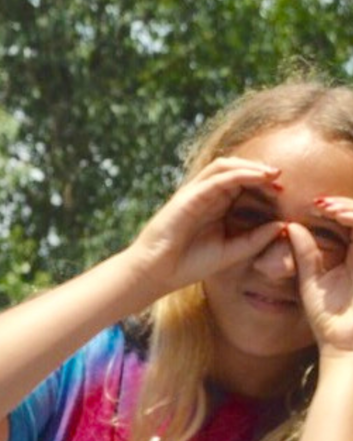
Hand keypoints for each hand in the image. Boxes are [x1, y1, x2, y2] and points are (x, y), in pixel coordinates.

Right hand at [123, 155, 287, 302]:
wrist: (157, 273)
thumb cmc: (189, 265)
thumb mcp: (232, 252)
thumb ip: (256, 239)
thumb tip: (284, 225)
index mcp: (215, 207)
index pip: (242, 185)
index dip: (264, 185)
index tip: (283, 194)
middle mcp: (205, 196)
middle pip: (236, 170)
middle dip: (260, 172)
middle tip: (282, 181)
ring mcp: (195, 193)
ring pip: (226, 166)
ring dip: (252, 166)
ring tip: (273, 175)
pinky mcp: (189, 196)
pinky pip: (218, 177)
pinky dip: (241, 173)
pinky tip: (259, 178)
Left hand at [294, 197, 352, 356]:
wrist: (345, 344)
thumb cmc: (329, 319)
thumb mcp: (311, 280)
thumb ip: (305, 253)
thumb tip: (290, 226)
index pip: (351, 220)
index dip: (335, 209)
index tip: (312, 206)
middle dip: (342, 205)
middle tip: (318, 204)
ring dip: (350, 209)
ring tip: (326, 209)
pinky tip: (340, 217)